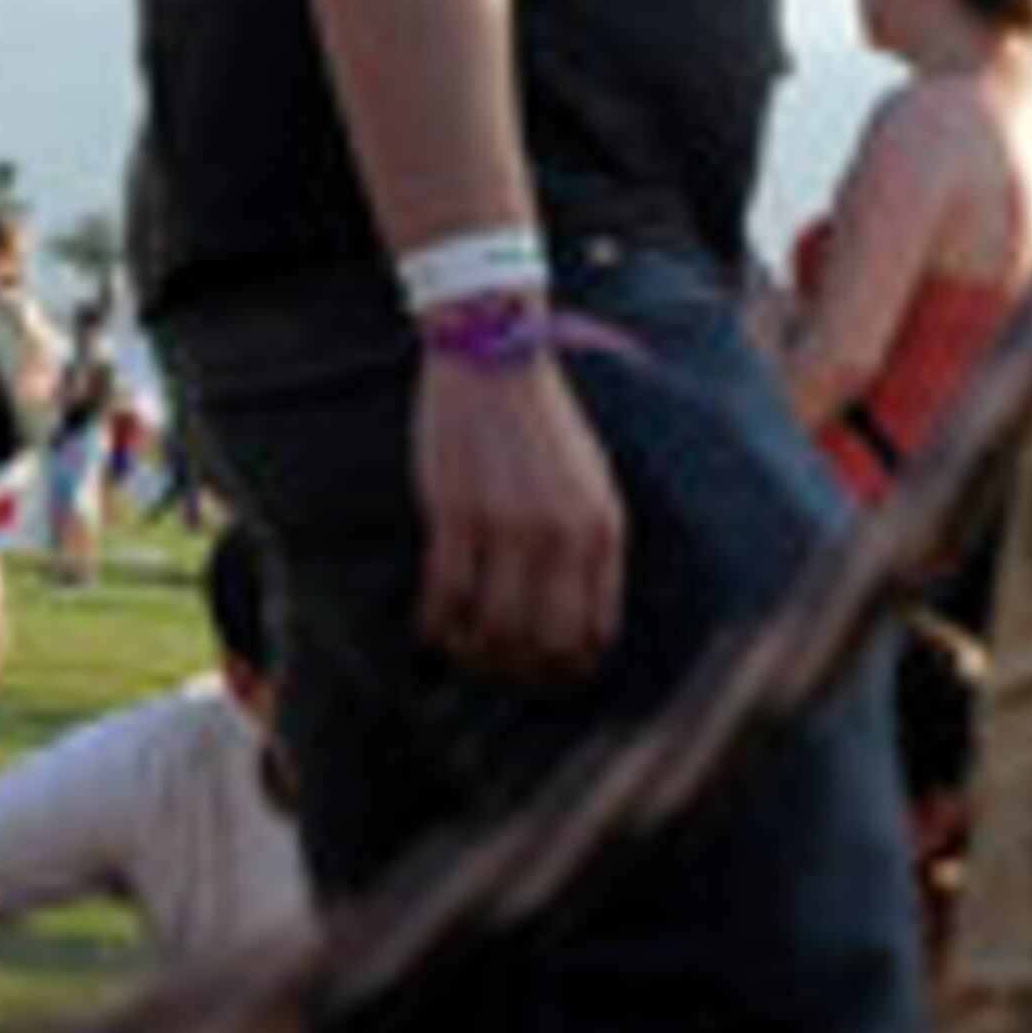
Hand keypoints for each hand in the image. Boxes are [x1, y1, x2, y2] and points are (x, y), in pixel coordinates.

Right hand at [409, 347, 624, 675]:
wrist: (493, 358)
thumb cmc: (542, 423)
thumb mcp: (592, 482)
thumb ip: (590, 544)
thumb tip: (573, 618)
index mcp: (603, 528)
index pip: (597, 632)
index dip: (568, 668)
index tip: (542, 673)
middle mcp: (563, 534)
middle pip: (545, 643)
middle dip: (518, 670)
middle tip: (494, 667)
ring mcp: (509, 525)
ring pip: (492, 630)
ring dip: (472, 653)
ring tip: (458, 649)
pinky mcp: (455, 513)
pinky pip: (445, 597)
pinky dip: (434, 625)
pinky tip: (428, 625)